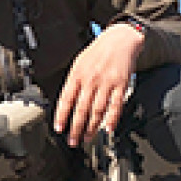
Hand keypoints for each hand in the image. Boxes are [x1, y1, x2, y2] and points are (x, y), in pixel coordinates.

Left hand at [53, 22, 145, 146]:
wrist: (119, 39)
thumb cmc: (98, 52)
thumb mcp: (78, 63)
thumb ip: (73, 82)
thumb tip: (66, 104)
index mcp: (77, 74)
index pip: (66, 99)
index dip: (62, 116)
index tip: (59, 128)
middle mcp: (91, 80)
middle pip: (81, 109)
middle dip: (76, 128)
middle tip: (73, 141)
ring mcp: (107, 83)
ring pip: (98, 110)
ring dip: (92, 127)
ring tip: (87, 138)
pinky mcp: (121, 85)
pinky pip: (116, 106)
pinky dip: (113, 119)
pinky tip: (109, 129)